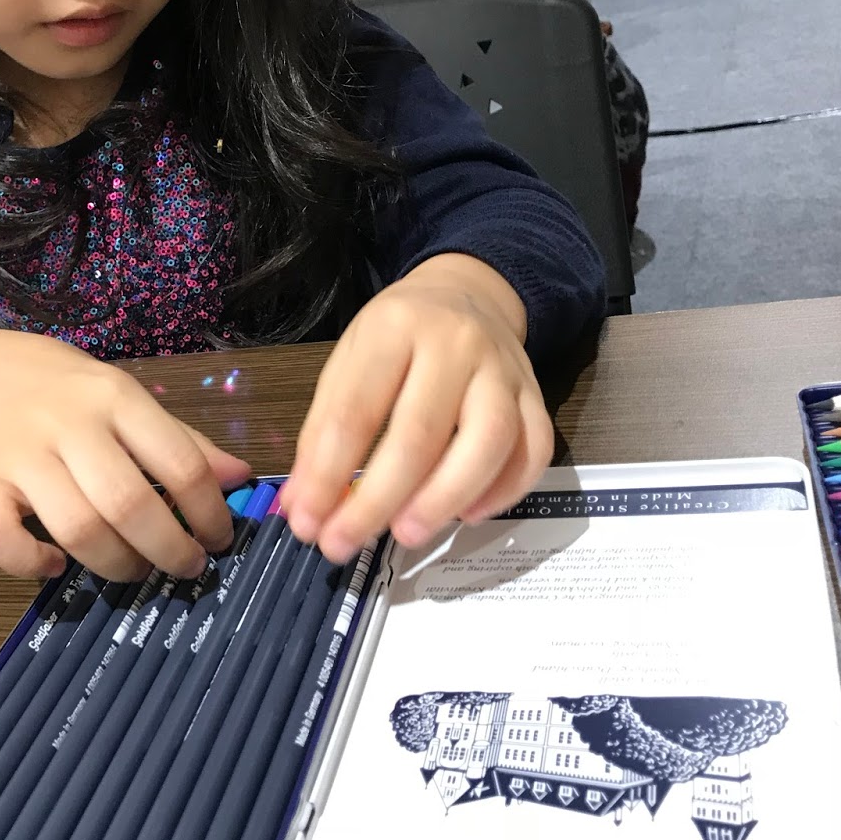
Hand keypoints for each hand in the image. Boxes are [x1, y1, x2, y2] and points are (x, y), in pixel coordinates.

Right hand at [0, 331, 250, 581]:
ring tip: (132, 568)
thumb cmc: (63, 391)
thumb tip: (240, 478)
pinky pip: (1, 540)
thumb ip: (180, 440)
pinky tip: (54, 564)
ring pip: (75, 528)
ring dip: (114, 564)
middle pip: (128, 503)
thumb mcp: (125, 398)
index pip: (179, 461)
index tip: (217, 540)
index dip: (209, 512)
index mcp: (116, 397)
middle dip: (169, 549)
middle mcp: (68, 423)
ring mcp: (19, 455)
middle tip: (184, 566)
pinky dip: (31, 564)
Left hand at [281, 254, 551, 562]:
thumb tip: (304, 508)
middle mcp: (455, 344)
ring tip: (406, 535)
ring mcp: (503, 370)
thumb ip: (323, 434)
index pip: (356, 411)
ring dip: (443, 499)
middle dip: (378, 500)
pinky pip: (533, 451)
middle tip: (345, 543)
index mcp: (394, 328)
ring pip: (488, 442)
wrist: (467, 295)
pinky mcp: (536, 396)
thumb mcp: (348, 365)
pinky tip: (466, 516)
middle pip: (419, 433)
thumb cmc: (398, 339)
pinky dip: (503, 492)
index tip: (308, 523)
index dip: (328, 476)